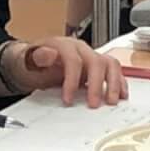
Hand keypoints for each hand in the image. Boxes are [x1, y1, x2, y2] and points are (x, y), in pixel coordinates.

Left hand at [1, 37, 127, 106]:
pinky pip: (113, 70)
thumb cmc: (33, 63)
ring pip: (110, 64)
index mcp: (64, 45)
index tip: (68, 99)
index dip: (72, 81)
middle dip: (96, 85)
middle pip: (96, 62)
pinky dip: (119, 82)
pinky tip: (120, 95)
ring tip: (111, 101)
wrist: (34, 62)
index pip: (74, 61)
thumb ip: (38, 57)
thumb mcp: (29, 61)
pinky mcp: (97, 66)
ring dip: (113, 83)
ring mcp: (91, 56)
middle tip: (93, 104)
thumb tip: (49, 54)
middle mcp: (81, 49)